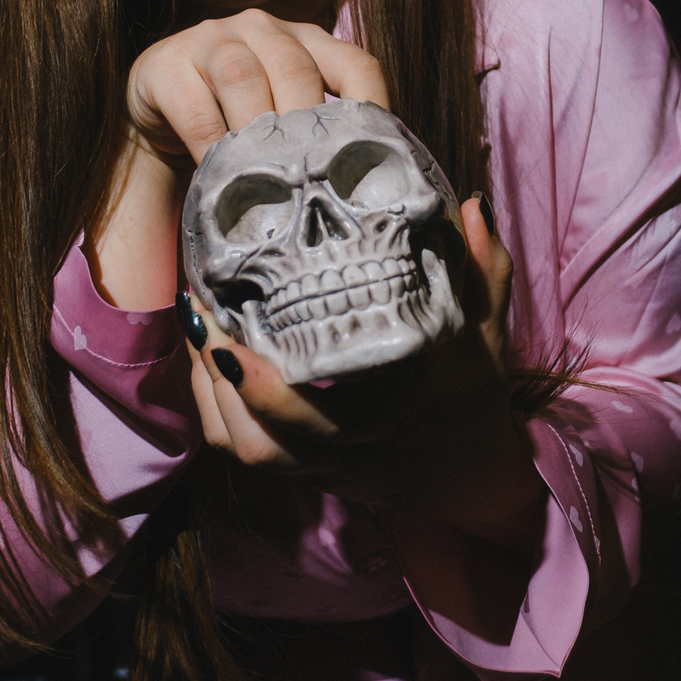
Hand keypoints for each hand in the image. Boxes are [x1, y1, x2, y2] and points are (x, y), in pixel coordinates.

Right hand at [125, 8, 388, 164]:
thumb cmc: (235, 125)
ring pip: (244, 78)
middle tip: (315, 179)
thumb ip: (320, 138)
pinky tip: (222, 178)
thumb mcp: (282, 122)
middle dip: (307, 128)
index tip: (378, 154)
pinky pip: (195, 108)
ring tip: (269, 179)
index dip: (371, 106)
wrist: (159, 118)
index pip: (354, 63)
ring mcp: (212, 38)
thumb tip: (369, 188)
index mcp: (306, 41)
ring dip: (257, 134)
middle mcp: (263, 29)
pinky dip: (212, 147)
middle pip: (296, 69)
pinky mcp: (166, 64)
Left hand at [185, 196, 546, 557]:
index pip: (330, 414)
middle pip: (269, 440)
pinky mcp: (305, 471)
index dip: (268, 387)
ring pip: (251, 449)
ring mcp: (326, 467)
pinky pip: (246, 451)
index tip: (232, 328)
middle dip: (222, 379)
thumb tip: (469, 206)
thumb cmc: (472, 391)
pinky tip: (205, 357)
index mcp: (398, 414)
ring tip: (196, 326)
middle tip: (199, 311)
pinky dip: (217, 408)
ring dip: (212, 394)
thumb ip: (482, 269)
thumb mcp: (484, 331)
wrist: (466, 475)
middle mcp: (355, 449)